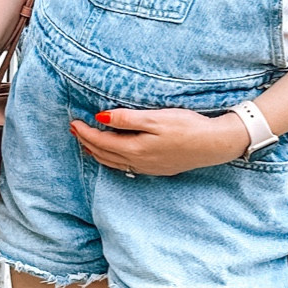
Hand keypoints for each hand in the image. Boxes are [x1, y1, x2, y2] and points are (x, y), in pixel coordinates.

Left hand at [70, 106, 250, 175]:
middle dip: (87, 142)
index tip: (74, 122)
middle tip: (74, 131)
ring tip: (86, 144)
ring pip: (114, 163)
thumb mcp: (155, 118)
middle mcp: (138, 162)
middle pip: (104, 154)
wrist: (214, 145)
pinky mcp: (157, 168)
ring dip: (97, 153)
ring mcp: (148, 168)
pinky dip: (112, 160)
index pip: (101, 141)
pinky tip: (113, 155)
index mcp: (135, 148)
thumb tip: (100, 119)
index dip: (85, 132)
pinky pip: (126, 166)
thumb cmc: (187, 127)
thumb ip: (127, 119)